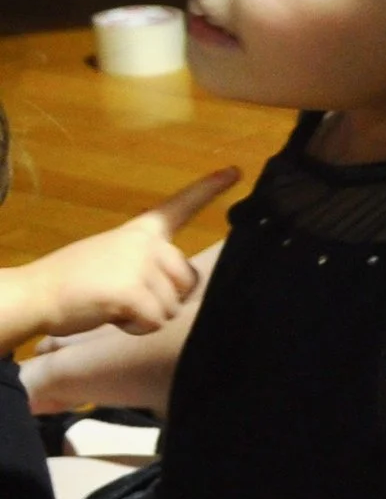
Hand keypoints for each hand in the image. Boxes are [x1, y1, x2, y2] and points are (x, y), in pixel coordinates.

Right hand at [33, 168, 236, 336]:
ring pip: (172, 308)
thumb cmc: (76, 282)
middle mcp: (146, 244)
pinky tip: (111, 314)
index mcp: (141, 232)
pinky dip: (135, 327)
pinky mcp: (133, 290)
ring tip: (113, 302)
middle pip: (188, 283)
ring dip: (146, 317)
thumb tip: (184, 284)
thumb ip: (147, 264)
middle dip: (165, 300)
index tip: (236, 171)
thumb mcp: (114, 259)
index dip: (210, 189)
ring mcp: (140, 264)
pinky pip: (155, 322)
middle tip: (127, 296)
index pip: (180, 206)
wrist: (37, 292)